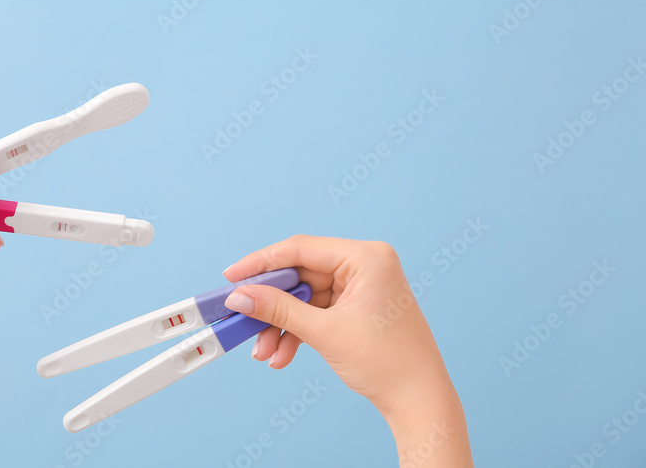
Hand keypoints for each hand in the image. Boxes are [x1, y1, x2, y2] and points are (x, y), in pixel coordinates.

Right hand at [223, 235, 472, 467]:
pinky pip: (316, 311)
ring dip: (281, 324)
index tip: (231, 277)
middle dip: (271, 304)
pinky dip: (297, 331)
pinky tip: (281, 354)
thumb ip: (278, 309)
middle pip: (300, 274)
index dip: (261, 263)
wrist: (419, 401)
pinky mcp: (357, 306)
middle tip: (241, 317)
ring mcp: (361, 286)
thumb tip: (240, 296)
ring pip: (304, 297)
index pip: (301, 249)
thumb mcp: (325, 332)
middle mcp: (364, 264)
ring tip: (263, 351)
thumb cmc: (387, 363)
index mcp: (366, 257)